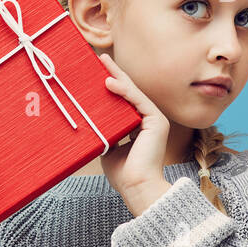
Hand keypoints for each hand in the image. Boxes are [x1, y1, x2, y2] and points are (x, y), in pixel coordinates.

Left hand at [98, 53, 169, 195]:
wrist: (136, 187)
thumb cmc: (123, 174)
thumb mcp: (109, 148)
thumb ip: (105, 133)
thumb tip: (91, 122)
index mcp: (138, 127)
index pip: (124, 101)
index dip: (113, 85)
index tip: (98, 73)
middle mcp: (148, 120)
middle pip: (129, 92)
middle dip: (115, 73)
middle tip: (101, 58)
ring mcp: (154, 120)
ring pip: (134, 93)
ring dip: (118, 76)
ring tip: (103, 63)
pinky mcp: (157, 121)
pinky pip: (138, 100)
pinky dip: (124, 91)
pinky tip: (110, 82)